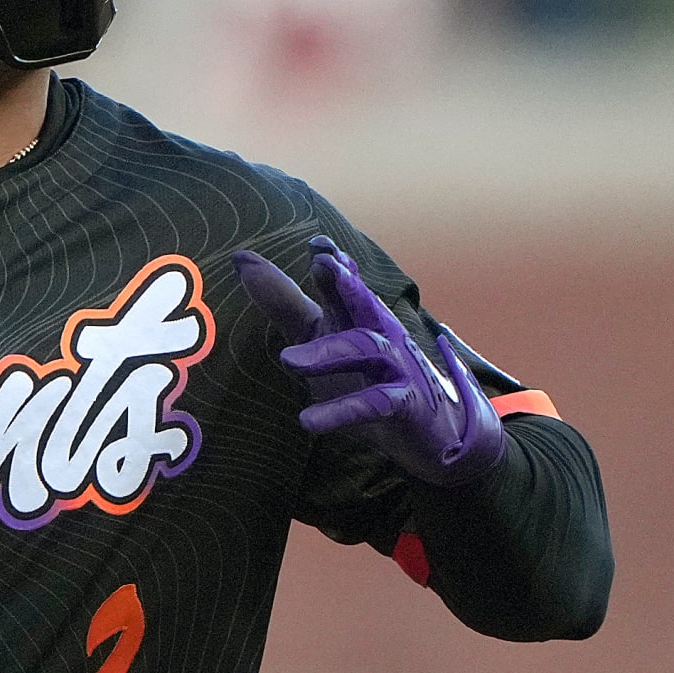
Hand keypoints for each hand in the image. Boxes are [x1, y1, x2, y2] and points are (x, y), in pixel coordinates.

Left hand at [231, 237, 504, 486]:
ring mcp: (396, 367)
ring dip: (330, 353)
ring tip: (288, 360)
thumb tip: (241, 257)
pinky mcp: (404, 405)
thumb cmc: (367, 375)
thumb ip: (283, 301)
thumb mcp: (320, 335)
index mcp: (358, 313)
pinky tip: (309, 421)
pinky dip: (344, 411)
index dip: (334, 261)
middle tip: (324, 265)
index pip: (346, 281)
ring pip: (368, 350)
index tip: (317, 244)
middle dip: (347, 284)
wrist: (432, 428)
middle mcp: (380, 332)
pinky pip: (376, 404)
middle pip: (364, 303)